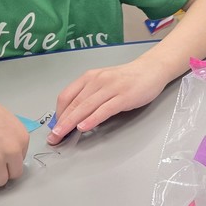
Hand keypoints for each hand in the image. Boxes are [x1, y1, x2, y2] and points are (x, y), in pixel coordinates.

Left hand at [47, 59, 167, 143]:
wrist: (152, 69)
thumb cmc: (128, 78)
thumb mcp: (104, 82)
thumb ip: (90, 95)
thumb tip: (74, 115)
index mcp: (90, 77)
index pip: (66, 96)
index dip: (58, 113)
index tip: (53, 127)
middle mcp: (98, 80)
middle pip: (74, 103)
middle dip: (61, 122)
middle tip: (53, 137)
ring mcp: (111, 88)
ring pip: (86, 107)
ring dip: (71, 123)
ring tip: (62, 135)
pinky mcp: (124, 96)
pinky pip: (104, 110)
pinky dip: (92, 119)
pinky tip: (84, 127)